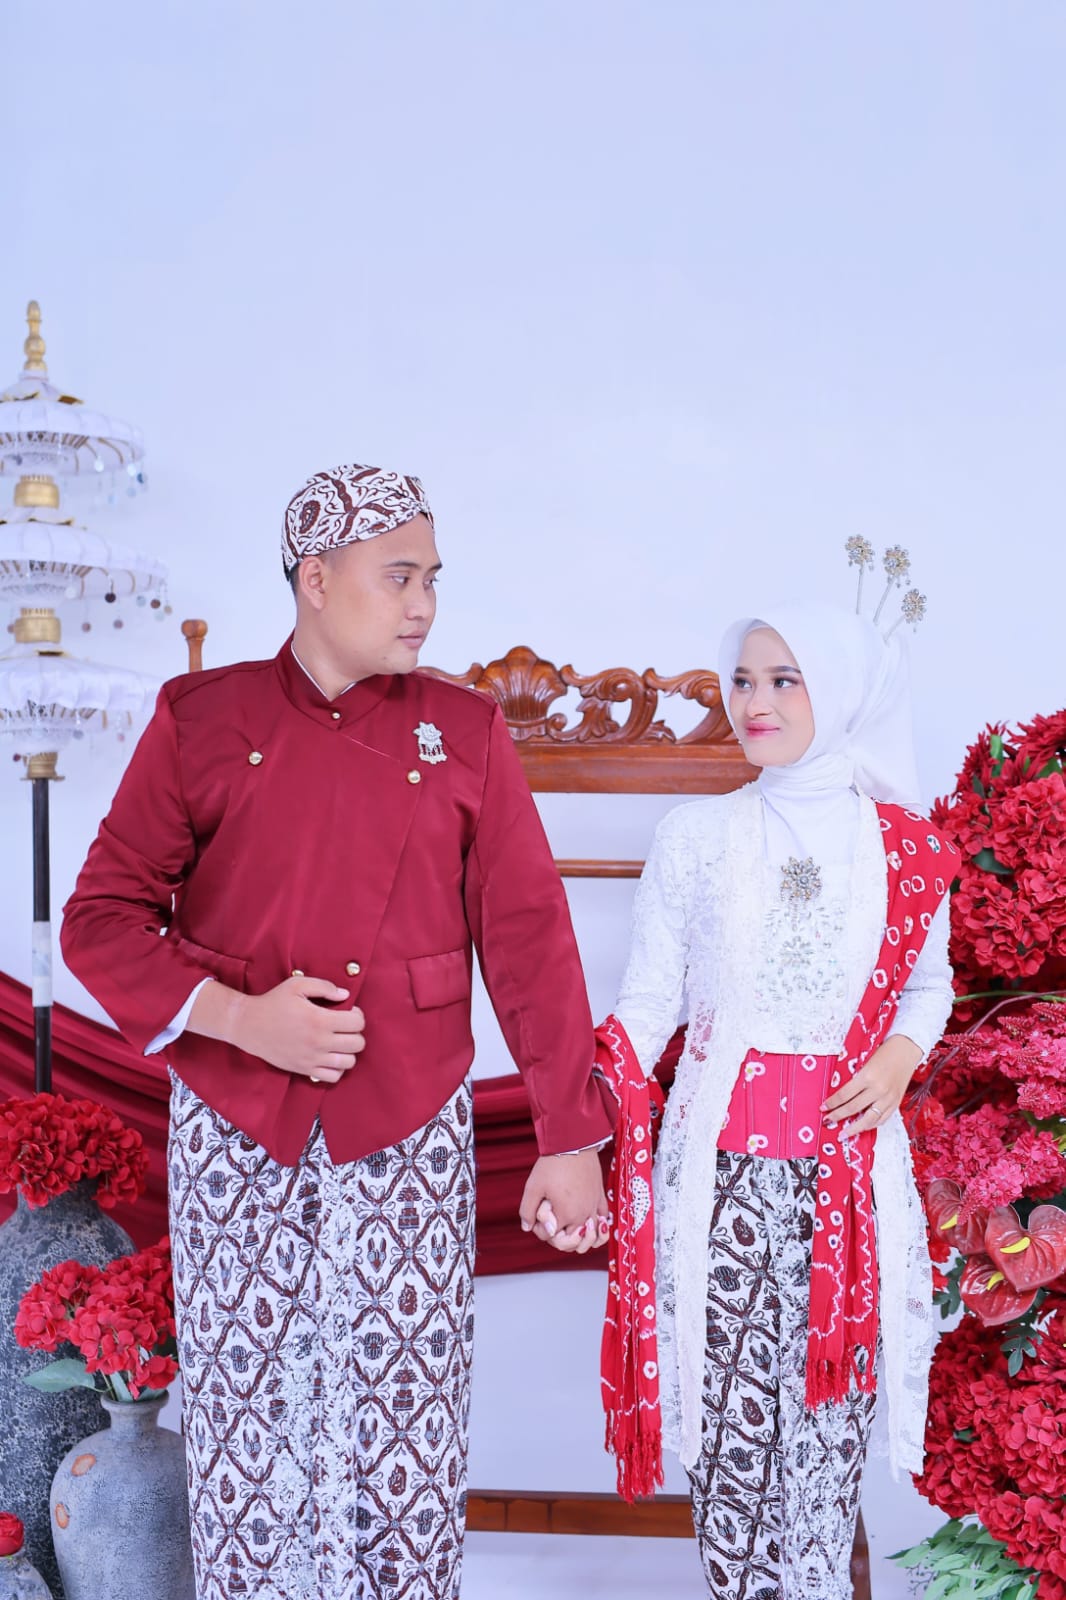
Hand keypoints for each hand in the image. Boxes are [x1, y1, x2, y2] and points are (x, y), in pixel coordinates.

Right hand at [190, 975, 365, 1082]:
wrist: (249, 1025)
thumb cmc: (273, 1003)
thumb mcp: (297, 985)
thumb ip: (324, 987)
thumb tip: (345, 996)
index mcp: (319, 1020)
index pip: (357, 1023)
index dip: (358, 1015)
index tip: (348, 1011)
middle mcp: (318, 1042)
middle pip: (358, 1044)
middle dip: (356, 1033)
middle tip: (344, 1026)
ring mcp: (312, 1059)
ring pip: (349, 1062)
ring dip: (349, 1051)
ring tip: (338, 1041)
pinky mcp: (304, 1070)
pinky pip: (333, 1077)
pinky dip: (337, 1068)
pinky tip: (330, 1055)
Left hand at [519, 1152, 609, 1253]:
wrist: (574, 1143)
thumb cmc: (553, 1164)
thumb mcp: (533, 1186)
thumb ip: (527, 1210)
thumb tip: (527, 1227)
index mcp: (566, 1216)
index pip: (551, 1237)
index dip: (540, 1230)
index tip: (536, 1217)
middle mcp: (583, 1216)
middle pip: (572, 1242)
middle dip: (558, 1236)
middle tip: (549, 1221)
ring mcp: (594, 1207)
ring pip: (591, 1237)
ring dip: (580, 1237)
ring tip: (570, 1229)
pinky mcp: (601, 1198)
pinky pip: (604, 1221)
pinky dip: (598, 1228)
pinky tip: (590, 1224)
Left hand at [822, 1034, 922, 1138]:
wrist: (906, 1049)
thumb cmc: (884, 1052)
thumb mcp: (864, 1062)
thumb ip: (855, 1079)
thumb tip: (840, 1094)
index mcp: (867, 1076)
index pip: (844, 1095)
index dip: (832, 1103)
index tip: (823, 1107)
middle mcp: (878, 1089)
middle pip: (853, 1108)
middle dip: (838, 1116)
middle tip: (827, 1121)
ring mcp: (888, 1098)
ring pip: (868, 1120)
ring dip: (854, 1128)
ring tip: (843, 1134)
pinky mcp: (896, 1103)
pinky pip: (882, 1119)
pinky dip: (870, 1125)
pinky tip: (861, 1127)